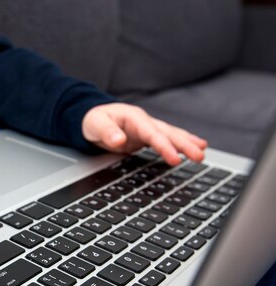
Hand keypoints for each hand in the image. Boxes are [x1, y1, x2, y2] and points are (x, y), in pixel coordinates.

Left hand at [82, 103, 207, 164]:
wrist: (93, 118)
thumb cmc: (94, 120)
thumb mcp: (95, 125)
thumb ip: (107, 132)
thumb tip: (118, 140)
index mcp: (133, 117)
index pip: (152, 134)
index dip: (164, 146)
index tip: (175, 158)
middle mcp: (145, 122)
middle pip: (168, 133)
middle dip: (184, 144)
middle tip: (199, 157)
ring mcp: (148, 129)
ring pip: (172, 135)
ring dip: (187, 143)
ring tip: (202, 151)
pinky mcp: (148, 137)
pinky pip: (168, 139)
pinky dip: (182, 143)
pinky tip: (195, 147)